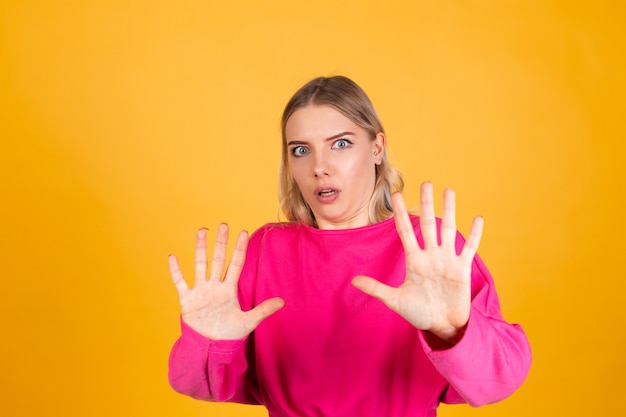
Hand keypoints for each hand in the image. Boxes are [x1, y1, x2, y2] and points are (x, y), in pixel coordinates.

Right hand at [169, 224, 284, 339]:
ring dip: (200, 248)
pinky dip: (176, 271)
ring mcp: (200, 291)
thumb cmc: (229, 334)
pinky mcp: (187, 300)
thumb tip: (283, 302)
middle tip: (224, 225)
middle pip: (218, 259)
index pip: (236, 264)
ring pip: (200, 265)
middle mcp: (215, 286)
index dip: (239, 249)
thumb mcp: (248, 322)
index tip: (243, 232)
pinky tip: (172, 257)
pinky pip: (180, 282)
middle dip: (221, 242)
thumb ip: (263, 310)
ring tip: (202, 231)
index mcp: (229, 289)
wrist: (210, 347)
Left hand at [352, 182, 482, 344]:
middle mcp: (430, 255)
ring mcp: (447, 260)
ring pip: (448, 230)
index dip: (400, 213)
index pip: (405, 231)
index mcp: (414, 260)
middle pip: (428, 224)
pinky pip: (470, 248)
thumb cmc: (419, 313)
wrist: (441, 327)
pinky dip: (475, 234)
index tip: (395, 195)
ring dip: (450, 211)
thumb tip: (353, 281)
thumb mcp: (395, 300)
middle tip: (426, 182)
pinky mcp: (462, 269)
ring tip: (449, 191)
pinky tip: (478, 218)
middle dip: (426, 203)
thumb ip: (376, 288)